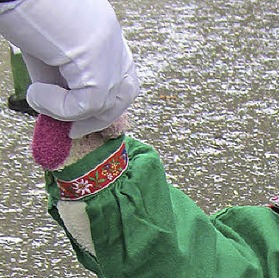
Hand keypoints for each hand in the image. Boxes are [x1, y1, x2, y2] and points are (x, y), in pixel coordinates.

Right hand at [0, 0, 138, 136]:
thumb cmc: (24, 15)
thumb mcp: (49, 53)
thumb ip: (60, 82)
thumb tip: (59, 114)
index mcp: (105, 34)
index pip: (123, 75)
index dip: (109, 102)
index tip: (84, 119)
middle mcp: (112, 41)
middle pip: (125, 94)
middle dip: (100, 119)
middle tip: (72, 131)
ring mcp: (108, 51)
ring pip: (104, 103)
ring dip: (69, 112)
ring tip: (38, 97)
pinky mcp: (97, 62)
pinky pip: (86, 105)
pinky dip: (59, 107)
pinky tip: (36, 93)